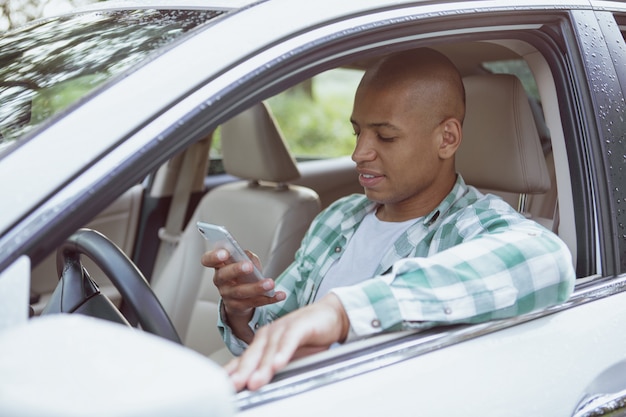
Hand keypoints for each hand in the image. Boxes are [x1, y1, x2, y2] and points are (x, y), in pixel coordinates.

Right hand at [201, 249, 285, 341]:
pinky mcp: (239, 306)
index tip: (224, 253)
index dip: (213, 256)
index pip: (208, 260)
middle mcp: (220, 281)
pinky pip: (255, 302)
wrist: (241, 297)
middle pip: (224, 276)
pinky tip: (279, 295)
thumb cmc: (241, 274)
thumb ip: (247, 256)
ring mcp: (228, 295)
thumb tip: (250, 259)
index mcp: (219, 266)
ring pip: (241, 292)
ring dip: (257, 287)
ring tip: (270, 283)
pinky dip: (269, 298)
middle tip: (248, 266)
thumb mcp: (243, 261)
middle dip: (236, 270)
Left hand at [225, 293, 349, 391]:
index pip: (243, 360)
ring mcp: (283, 328)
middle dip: (242, 371)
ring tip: (255, 382)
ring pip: (269, 349)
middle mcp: (269, 335)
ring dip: (262, 367)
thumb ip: (271, 369)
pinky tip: (279, 363)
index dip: (232, 373)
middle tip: (234, 386)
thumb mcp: (286, 357)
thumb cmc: (308, 338)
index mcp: (262, 343)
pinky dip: (283, 352)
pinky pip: (289, 340)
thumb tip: (254, 388)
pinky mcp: (299, 326)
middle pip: (252, 355)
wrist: (331, 316)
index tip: (223, 388)